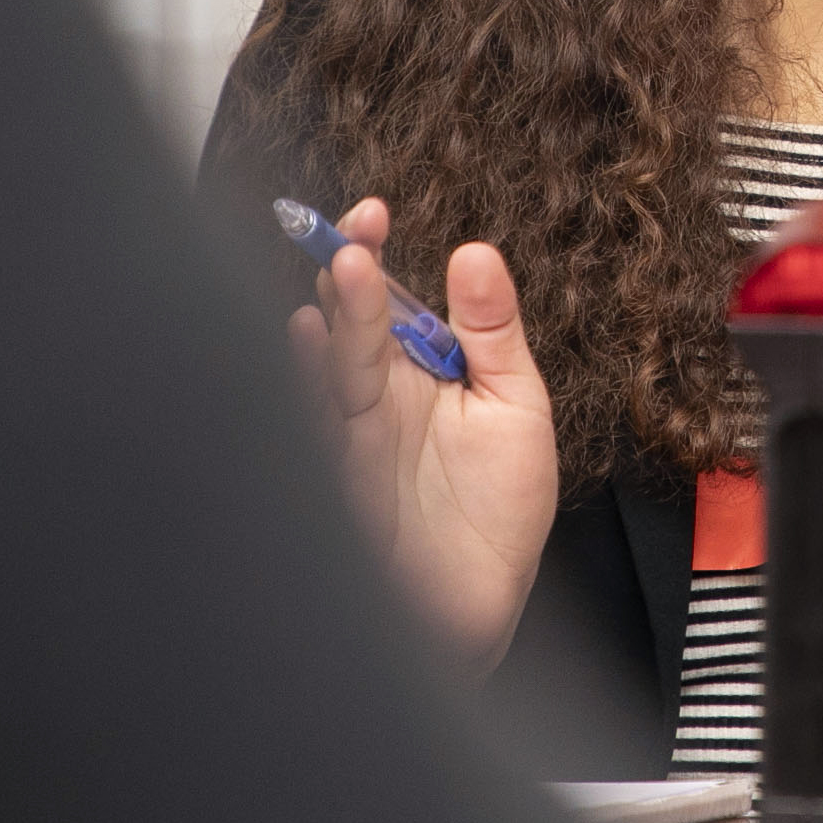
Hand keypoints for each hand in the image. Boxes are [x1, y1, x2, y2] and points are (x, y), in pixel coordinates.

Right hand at [288, 199, 558, 673]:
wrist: (477, 610)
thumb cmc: (497, 515)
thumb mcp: (517, 405)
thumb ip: (492, 330)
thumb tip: (477, 252)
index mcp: (420, 370)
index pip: (387, 298)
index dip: (373, 254)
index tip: (373, 212)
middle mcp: (378, 398)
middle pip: (351, 322)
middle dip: (349, 275)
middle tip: (353, 236)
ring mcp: (353, 440)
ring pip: (330, 367)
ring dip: (334, 319)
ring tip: (341, 273)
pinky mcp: (338, 485)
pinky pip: (315, 427)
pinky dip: (307, 383)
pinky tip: (304, 340)